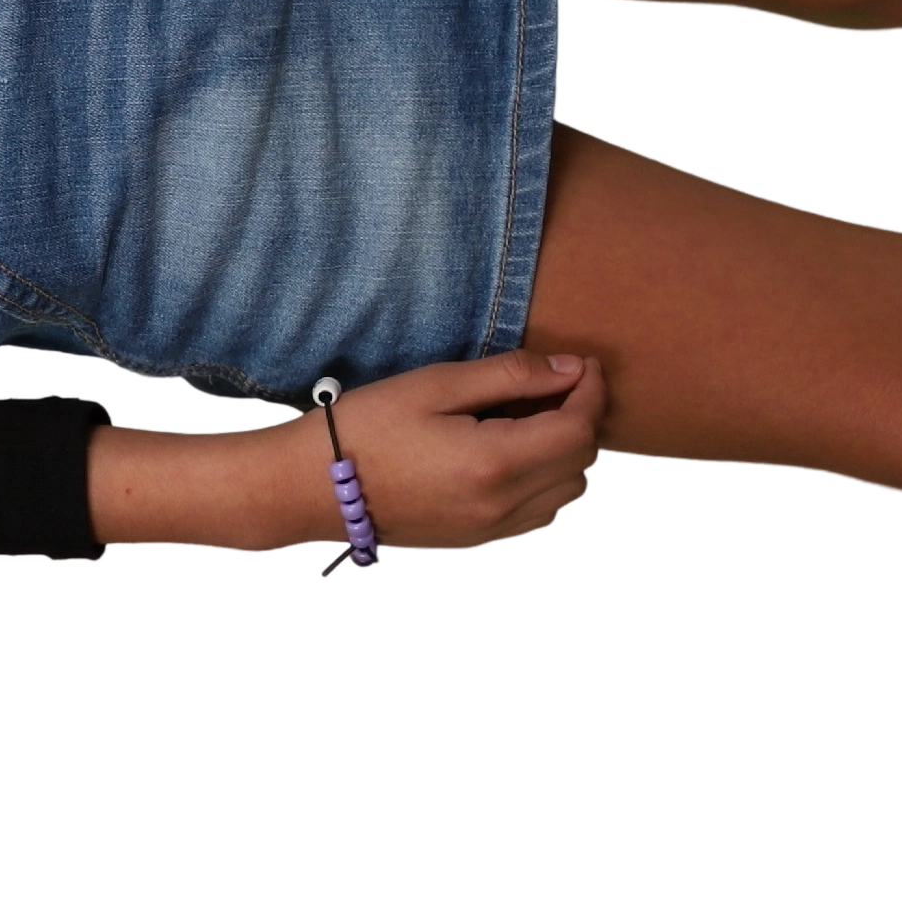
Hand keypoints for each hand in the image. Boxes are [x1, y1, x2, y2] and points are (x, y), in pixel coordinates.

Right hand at [264, 347, 610, 553]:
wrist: (312, 487)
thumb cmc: (365, 428)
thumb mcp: (433, 385)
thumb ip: (508, 375)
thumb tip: (568, 369)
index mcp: (496, 462)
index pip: (578, 427)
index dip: (590, 390)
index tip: (581, 363)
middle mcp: (504, 504)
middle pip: (580, 461)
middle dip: (582, 417)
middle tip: (559, 383)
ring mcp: (492, 528)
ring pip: (567, 492)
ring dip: (568, 452)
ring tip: (538, 416)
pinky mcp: (478, 539)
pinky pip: (539, 512)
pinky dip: (547, 481)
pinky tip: (518, 453)